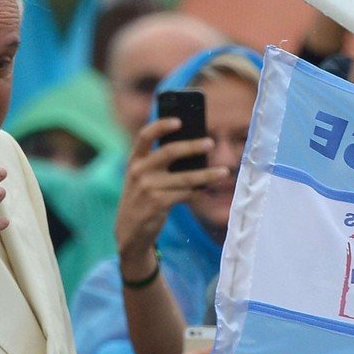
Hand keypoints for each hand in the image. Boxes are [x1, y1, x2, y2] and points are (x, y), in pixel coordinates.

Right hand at [115, 118, 225, 271]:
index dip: (161, 125)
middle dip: (193, 146)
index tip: (179, 121)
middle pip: (170, 152)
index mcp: (135, 161)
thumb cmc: (142, 199)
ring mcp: (148, 188)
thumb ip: (158, 165)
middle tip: (210, 143)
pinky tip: (206, 191)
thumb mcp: (142, 179)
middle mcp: (139, 171)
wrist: (129, 232)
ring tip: (224, 172)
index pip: (145, 136)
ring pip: (185, 177)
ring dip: (207, 175)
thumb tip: (194, 152)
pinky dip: (198, 192)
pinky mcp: (158, 203)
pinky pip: (185, 194)